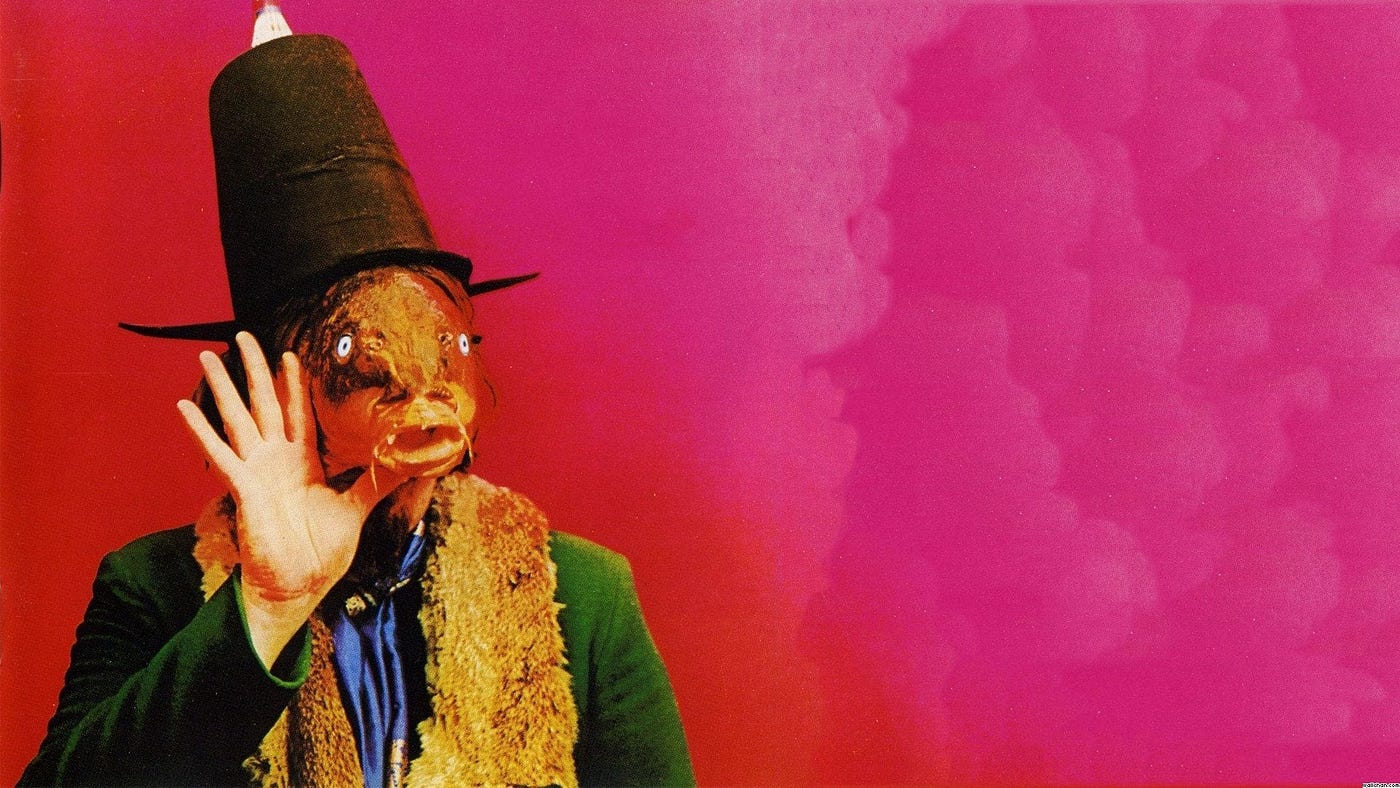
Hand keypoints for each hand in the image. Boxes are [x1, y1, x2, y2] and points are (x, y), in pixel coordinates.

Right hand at [177, 332, 403, 665]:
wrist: (297, 589)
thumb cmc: (322, 554)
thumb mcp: (357, 509)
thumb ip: (379, 481)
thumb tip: (415, 462)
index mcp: (303, 464)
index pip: (298, 414)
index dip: (293, 384)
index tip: (289, 354)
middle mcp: (276, 462)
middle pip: (263, 405)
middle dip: (254, 370)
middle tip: (242, 336)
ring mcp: (256, 472)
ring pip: (237, 420)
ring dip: (222, 388)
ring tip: (207, 356)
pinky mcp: (243, 488)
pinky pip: (219, 455)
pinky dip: (201, 432)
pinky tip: (183, 407)